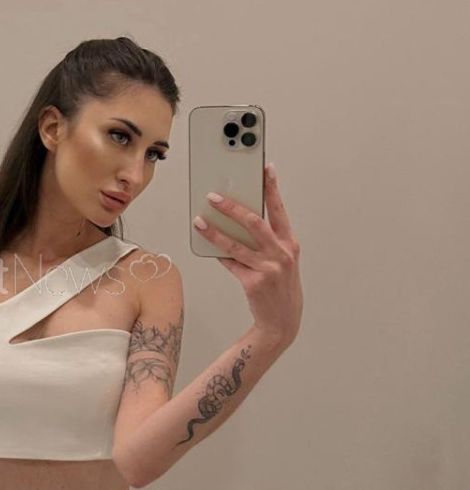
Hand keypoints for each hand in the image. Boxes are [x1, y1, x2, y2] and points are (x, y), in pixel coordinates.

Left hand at [195, 163, 301, 347]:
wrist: (282, 320)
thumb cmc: (280, 286)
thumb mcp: (281, 260)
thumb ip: (266, 241)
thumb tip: (237, 220)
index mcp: (289, 243)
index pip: (279, 210)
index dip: (272, 188)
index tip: (265, 168)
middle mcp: (281, 253)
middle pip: (254, 222)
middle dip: (232, 207)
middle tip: (213, 195)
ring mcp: (268, 268)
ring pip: (235, 244)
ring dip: (214, 231)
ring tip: (199, 220)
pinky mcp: (254, 282)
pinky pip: (230, 263)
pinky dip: (219, 253)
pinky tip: (207, 244)